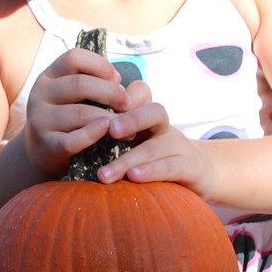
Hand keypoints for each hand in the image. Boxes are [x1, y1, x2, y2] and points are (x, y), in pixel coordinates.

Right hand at [24, 47, 130, 176]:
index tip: (118, 79)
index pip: (73, 58)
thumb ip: (94, 82)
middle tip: (128, 103)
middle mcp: (40, 94)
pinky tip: (107, 130)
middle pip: (79, 84)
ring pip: (80, 113)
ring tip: (126, 123)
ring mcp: (40, 120)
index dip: (99, 65)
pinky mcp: (47, 145)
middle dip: (111, 92)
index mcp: (49, 76)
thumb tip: (117, 81)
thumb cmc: (68, 117)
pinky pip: (73, 140)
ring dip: (110, 117)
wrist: (42, 151)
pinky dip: (93, 134)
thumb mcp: (74, 95)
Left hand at [97, 80, 218, 197]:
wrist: (200, 173)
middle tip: (109, 130)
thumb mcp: (133, 138)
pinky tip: (133, 178)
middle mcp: (164, 127)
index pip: (140, 93)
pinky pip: (170, 167)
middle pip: (155, 112)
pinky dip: (151, 171)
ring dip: (128, 160)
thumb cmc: (155, 154)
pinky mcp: (190, 167)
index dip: (123, 96)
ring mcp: (179, 146)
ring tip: (104, 174)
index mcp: (148, 115)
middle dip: (131, 119)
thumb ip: (110, 131)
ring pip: (156, 146)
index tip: (99, 106)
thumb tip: (71, 131)